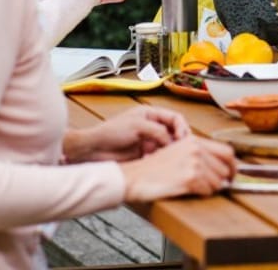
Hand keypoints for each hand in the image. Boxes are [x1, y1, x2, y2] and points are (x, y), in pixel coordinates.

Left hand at [65, 107, 190, 162]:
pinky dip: (162, 160)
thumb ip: (158, 131)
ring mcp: (148, 141)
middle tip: (181, 150)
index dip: (182, 127)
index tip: (183, 138)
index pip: (175, 118)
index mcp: (150, 114)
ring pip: (168, 146)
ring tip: (170, 157)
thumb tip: (173, 142)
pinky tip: (158, 163)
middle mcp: (151, 127)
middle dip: (179, 141)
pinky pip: (160, 157)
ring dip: (171, 152)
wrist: (94, 150)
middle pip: (174, 132)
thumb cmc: (110, 132)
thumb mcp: (137, 126)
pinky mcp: (144, 155)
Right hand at [120, 136, 237, 201]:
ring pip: (218, 181)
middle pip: (226, 167)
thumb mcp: (177, 152)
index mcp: (194, 141)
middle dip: (224, 180)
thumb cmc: (153, 168)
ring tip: (197, 188)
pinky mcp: (190, 178)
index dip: (233, 165)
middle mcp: (196, 149)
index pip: (227, 151)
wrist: (135, 177)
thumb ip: (198, 154)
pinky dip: (203, 194)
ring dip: (212, 188)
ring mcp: (194, 162)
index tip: (232, 174)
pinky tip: (190, 191)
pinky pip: (208, 190)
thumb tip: (220, 166)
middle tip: (220, 187)